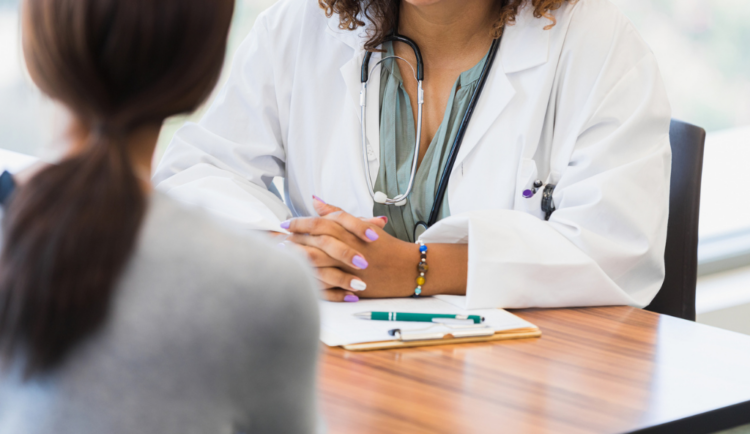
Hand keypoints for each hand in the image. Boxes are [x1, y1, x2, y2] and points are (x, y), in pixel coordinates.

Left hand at [282, 197, 417, 301]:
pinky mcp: (351, 287)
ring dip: (296, 258)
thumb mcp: (362, 226)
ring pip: (317, 263)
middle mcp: (349, 249)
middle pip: (314, 242)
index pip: (320, 224)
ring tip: (281, 254)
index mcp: (351, 232)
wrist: (408, 269)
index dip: (300, 223)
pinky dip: (310, 279)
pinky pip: (326, 284)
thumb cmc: (385, 246)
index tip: (285, 224)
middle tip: (275, 239)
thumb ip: (337, 212)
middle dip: (293, 240)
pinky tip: (297, 275)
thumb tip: (315, 200)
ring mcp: (349, 269)